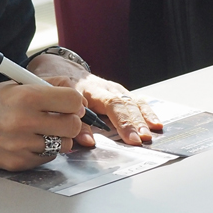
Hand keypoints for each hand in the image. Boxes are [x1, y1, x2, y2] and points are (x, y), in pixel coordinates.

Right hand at [0, 78, 84, 171]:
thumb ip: (47, 86)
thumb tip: (76, 96)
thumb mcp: (14, 85)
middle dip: (70, 121)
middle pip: (73, 126)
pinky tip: (28, 141)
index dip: (75, 102)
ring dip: (58, 137)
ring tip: (41, 129)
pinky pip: (48, 157)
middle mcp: (25, 122)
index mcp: (26, 97)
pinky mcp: (19, 163)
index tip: (70, 103)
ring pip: (64, 144)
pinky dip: (44, 150)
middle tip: (60, 117)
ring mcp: (22, 146)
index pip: (73, 101)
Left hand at [28, 54, 162, 146]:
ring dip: (143, 118)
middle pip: (124, 103)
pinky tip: (156, 124)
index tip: (129, 138)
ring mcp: (115, 89)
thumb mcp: (57, 102)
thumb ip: (72, 122)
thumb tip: (89, 142)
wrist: (63, 71)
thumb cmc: (58, 90)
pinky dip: (147, 112)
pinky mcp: (121, 93)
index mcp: (89, 89)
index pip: (109, 103)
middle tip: (141, 139)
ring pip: (133, 100)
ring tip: (152, 133)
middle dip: (134, 122)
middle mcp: (105, 88)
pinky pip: (137, 101)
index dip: (121, 121)